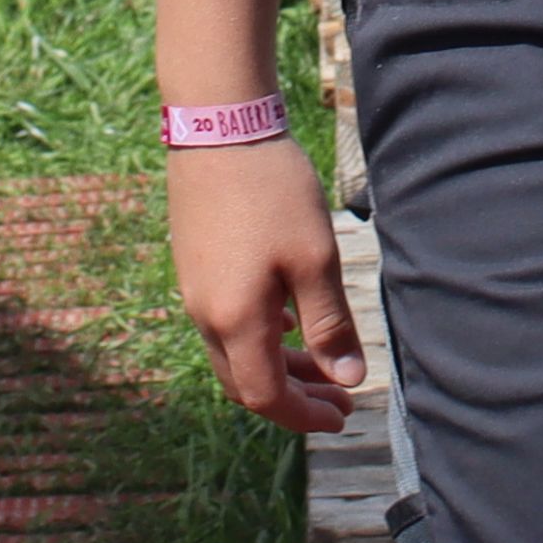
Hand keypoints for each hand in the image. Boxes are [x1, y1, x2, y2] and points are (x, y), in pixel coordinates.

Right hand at [168, 132, 363, 431]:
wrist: (219, 127)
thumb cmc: (273, 192)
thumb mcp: (315, 260)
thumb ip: (329, 325)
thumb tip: (347, 378)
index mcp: (235, 322)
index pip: (265, 396)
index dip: (304, 415)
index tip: (343, 416)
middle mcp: (205, 315)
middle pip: (246, 382)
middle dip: (294, 396)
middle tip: (340, 397)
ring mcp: (194, 290)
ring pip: (235, 353)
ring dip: (278, 367)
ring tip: (323, 363)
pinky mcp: (194, 266)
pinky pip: (225, 323)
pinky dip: (261, 337)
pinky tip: (289, 320)